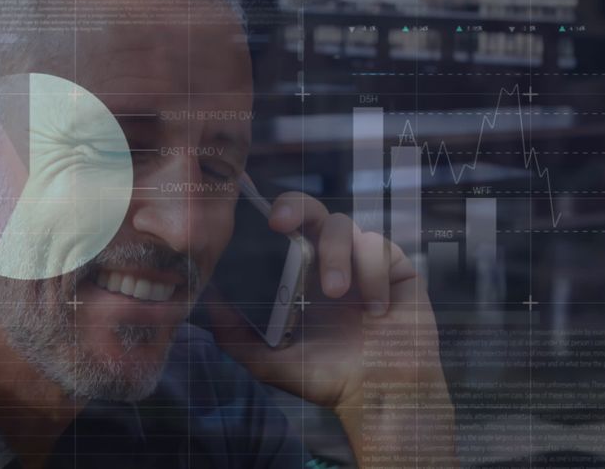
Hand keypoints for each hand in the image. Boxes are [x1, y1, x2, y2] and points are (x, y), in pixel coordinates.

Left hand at [208, 192, 455, 465]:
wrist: (378, 398)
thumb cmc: (327, 379)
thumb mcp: (270, 361)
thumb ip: (235, 335)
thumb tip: (208, 303)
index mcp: (301, 274)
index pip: (285, 230)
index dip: (272, 215)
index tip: (258, 221)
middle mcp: (330, 261)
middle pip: (312, 211)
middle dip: (296, 207)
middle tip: (281, 224)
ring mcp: (362, 262)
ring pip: (345, 226)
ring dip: (335, 254)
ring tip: (335, 291)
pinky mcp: (395, 269)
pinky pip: (381, 249)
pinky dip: (373, 273)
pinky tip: (375, 308)